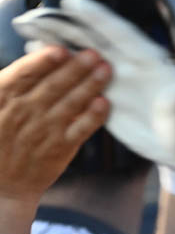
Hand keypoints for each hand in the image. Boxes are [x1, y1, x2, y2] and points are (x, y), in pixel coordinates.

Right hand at [0, 46, 109, 204]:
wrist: (1, 183)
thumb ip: (14, 82)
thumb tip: (43, 53)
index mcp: (2, 98)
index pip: (24, 75)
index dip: (43, 61)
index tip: (61, 50)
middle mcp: (23, 113)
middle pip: (53, 86)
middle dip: (76, 68)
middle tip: (94, 54)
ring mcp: (43, 130)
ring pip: (71, 103)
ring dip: (90, 85)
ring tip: (105, 70)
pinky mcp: (61, 147)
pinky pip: (81, 129)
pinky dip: (93, 116)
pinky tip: (105, 102)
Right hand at [12, 0, 174, 195]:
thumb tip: (172, 95)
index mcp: (155, 66)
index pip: (124, 36)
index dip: (100, 19)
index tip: (74, 4)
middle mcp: (134, 69)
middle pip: (95, 41)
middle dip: (66, 27)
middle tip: (34, 16)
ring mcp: (120, 84)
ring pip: (83, 58)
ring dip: (57, 45)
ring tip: (28, 33)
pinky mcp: (110, 102)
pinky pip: (81, 83)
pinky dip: (61, 72)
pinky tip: (38, 64)